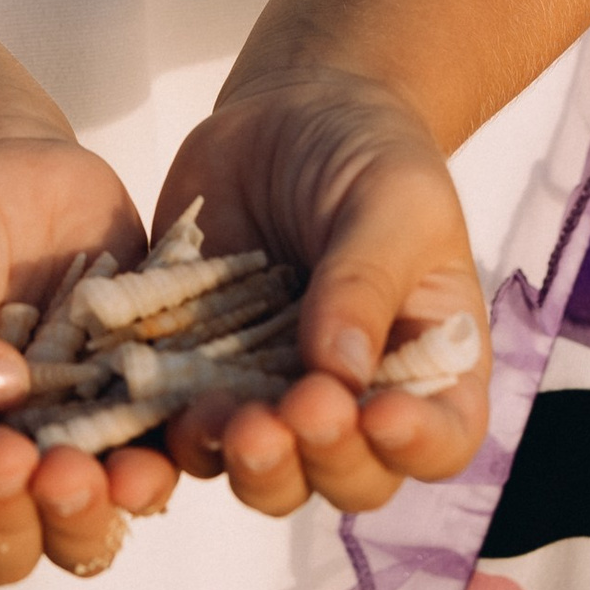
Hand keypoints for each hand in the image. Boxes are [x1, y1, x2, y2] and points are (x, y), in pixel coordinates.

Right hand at [0, 111, 182, 584]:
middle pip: (10, 542)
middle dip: (27, 520)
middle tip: (40, 467)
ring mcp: (65, 442)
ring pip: (93, 518)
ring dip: (109, 508)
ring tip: (124, 471)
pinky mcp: (134, 401)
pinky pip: (164, 447)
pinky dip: (177, 447)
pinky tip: (188, 419)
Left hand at [147, 74, 489, 520]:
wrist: (290, 114)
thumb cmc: (368, 155)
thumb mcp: (392, 202)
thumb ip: (365, 282)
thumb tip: (339, 375)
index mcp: (425, 367)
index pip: (440, 438)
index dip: (416, 445)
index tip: (382, 415)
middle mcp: (354, 403)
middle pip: (345, 476)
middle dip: (317, 460)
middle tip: (289, 416)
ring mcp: (274, 395)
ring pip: (262, 470)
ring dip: (243, 458)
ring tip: (221, 417)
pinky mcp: (200, 375)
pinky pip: (180, 422)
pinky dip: (165, 423)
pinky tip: (149, 394)